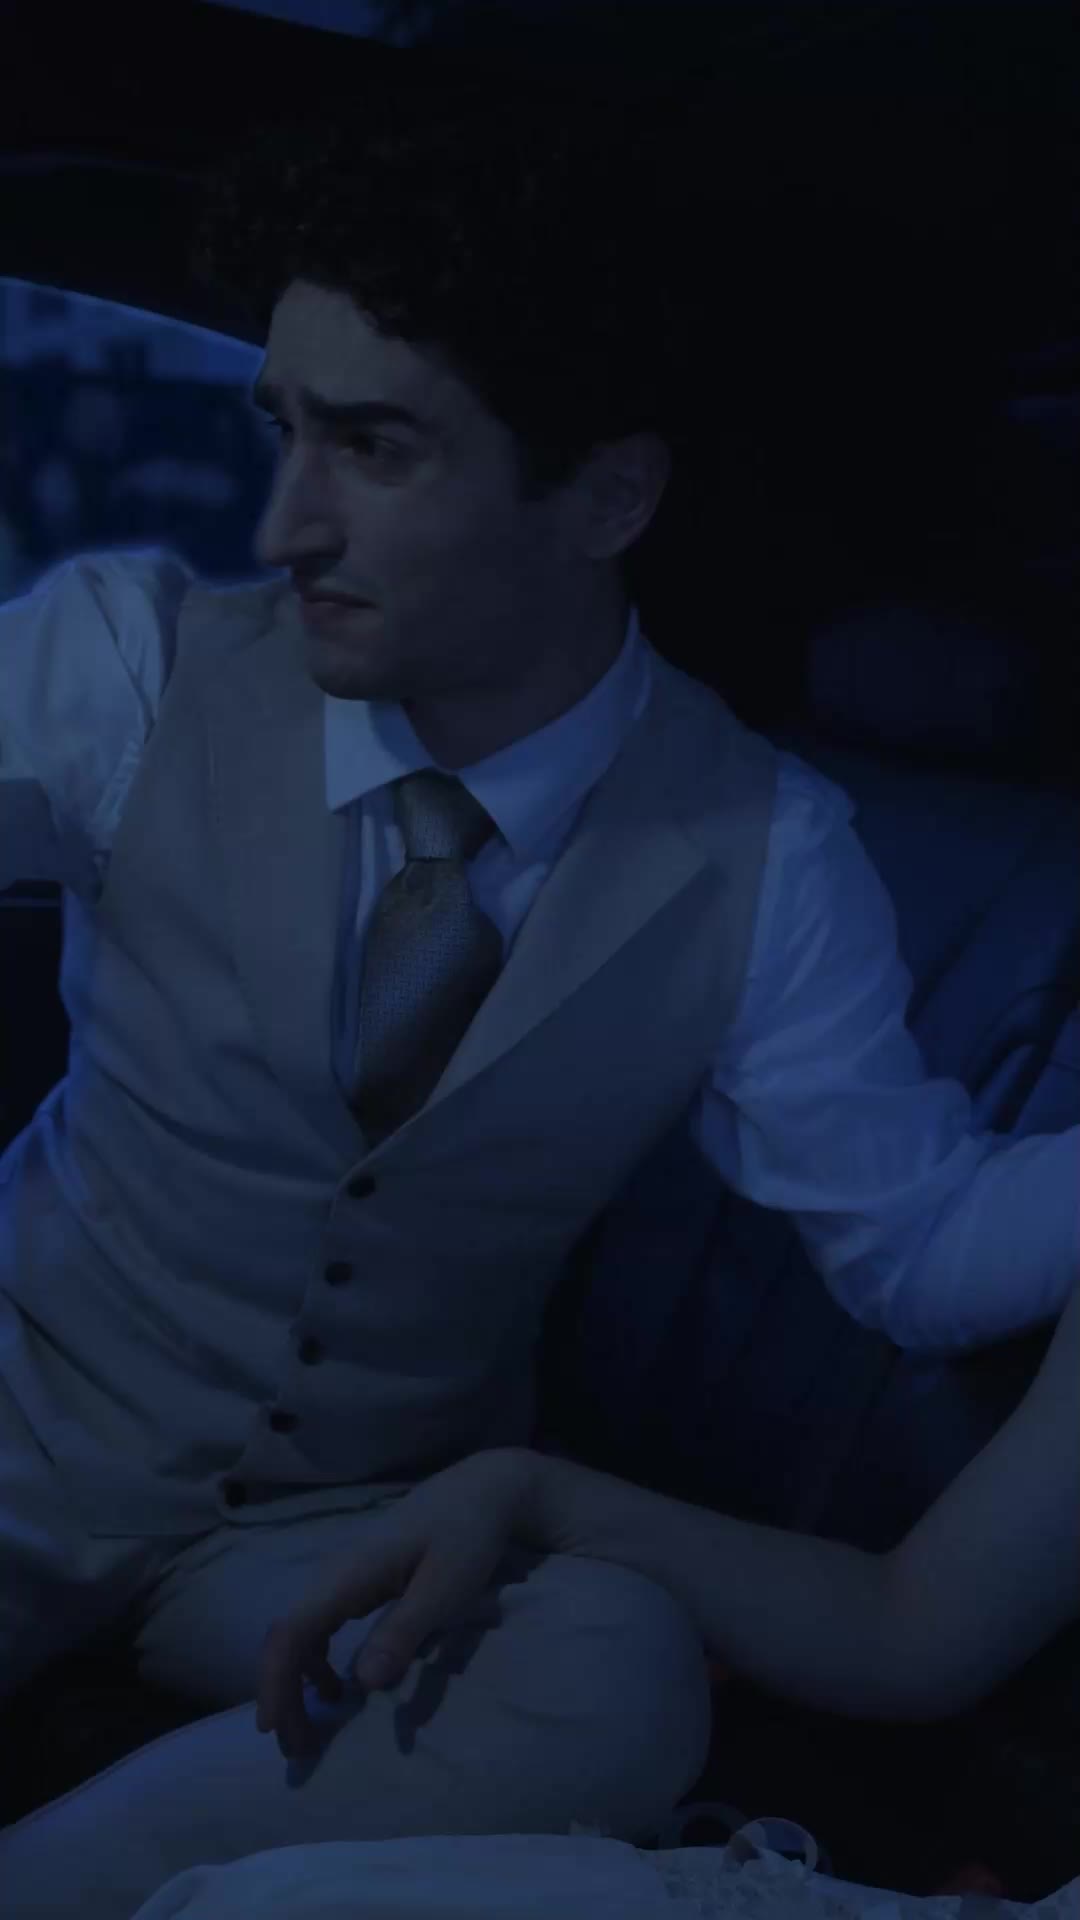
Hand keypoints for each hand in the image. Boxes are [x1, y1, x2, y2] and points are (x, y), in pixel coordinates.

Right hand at [255, 1447, 537, 1758]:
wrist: (484, 1489)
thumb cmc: (467, 1534)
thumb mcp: (445, 1586)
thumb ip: (403, 1631)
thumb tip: (361, 1683)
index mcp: (349, 1573)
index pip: (292, 1631)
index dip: (275, 1681)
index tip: (272, 1729)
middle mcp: (336, 1573)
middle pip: (288, 1636)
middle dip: (282, 1693)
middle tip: (295, 1749)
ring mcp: (346, 1576)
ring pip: (301, 1632)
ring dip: (297, 1682)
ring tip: (310, 1731)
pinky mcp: (360, 1580)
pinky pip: (321, 1625)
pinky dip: (317, 1662)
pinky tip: (338, 1689)